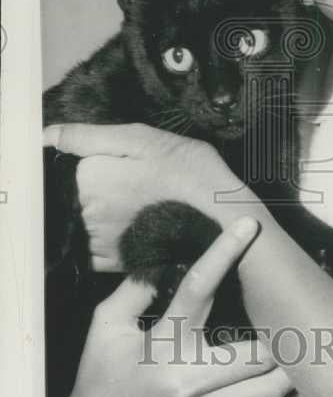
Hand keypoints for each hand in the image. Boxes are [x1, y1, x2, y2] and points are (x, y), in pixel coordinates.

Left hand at [43, 122, 240, 270]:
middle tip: (139, 180)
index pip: (71, 162)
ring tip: (140, 203)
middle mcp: (87, 211)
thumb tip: (46, 135)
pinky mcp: (112, 260)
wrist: (222, 221)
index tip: (124, 161)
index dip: (97, 158)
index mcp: (91, 175)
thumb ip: (89, 136)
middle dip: (101, 184)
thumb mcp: (144, 138)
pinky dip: (106, 234)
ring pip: (84, 216)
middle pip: (77, 191)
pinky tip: (133, 224)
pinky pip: (92, 244)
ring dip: (103, 209)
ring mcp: (99, 239)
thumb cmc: (191, 173)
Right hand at [59, 217, 305, 396]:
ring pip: (267, 391)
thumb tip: (164, 262)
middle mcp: (190, 379)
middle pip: (254, 354)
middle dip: (281, 330)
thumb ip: (133, 292)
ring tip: (311, 340)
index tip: (246, 227)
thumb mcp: (105, 329)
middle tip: (299, 300)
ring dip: (294, 367)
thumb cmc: (101, 377)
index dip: (223, 254)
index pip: (198, 290)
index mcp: (164, 345)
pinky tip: (306, 388)